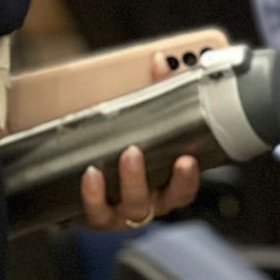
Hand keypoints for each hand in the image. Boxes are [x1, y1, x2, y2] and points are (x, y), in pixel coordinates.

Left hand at [78, 47, 201, 230]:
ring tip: (118, 156)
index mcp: (168, 186)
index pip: (185, 189)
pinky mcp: (100, 218)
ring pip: (130, 207)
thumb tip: (159, 62)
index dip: (187, 178)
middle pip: (158, 201)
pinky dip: (94, 194)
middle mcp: (151, 204)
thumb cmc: (137, 153)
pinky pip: (96, 212)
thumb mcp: (152, 125)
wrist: (98, 188)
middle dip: (148, 175)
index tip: (187, 160)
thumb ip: (161, 93)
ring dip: (125, 182)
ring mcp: (125, 214)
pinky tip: (91, 174)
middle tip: (135, 151)